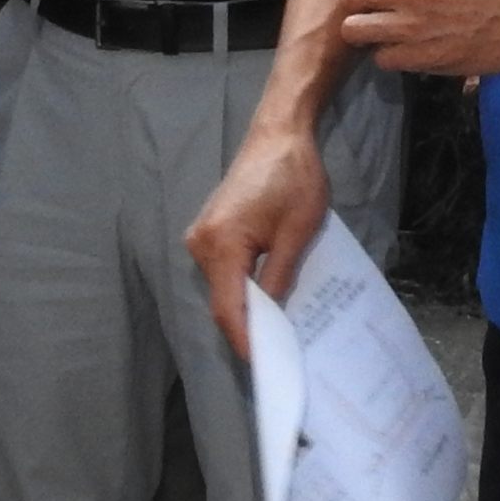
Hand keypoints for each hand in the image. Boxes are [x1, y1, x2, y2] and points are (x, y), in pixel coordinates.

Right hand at [187, 123, 331, 355]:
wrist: (279, 133)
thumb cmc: (293, 177)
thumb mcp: (298, 232)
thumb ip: (280, 277)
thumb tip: (274, 320)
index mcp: (220, 244)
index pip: (228, 308)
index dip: (245, 340)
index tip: (265, 367)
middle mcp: (201, 243)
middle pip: (223, 300)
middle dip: (249, 328)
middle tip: (281, 354)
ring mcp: (202, 237)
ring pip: (224, 287)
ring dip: (248, 308)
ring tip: (279, 331)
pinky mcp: (211, 231)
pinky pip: (225, 271)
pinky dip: (244, 288)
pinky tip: (268, 299)